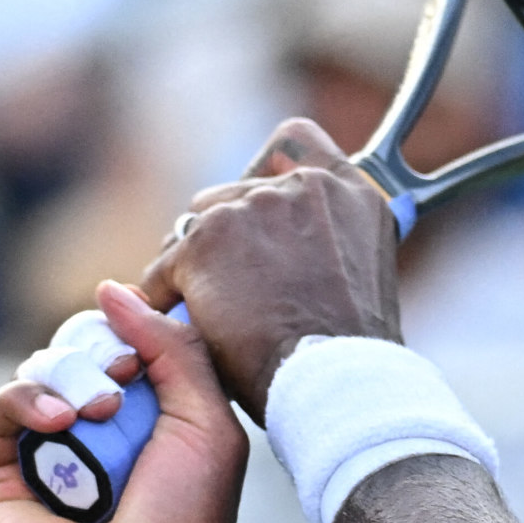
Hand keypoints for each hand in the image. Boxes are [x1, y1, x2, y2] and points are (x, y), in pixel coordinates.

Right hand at [0, 283, 247, 522]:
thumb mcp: (208, 426)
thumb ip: (175, 350)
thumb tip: (112, 290)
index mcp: (162, 416)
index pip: (135, 341)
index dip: (136, 329)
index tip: (147, 347)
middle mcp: (106, 429)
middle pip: (83, 348)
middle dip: (100, 355)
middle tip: (121, 389)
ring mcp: (54, 449)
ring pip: (39, 372)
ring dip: (65, 379)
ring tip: (93, 417)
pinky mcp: (4, 473)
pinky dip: (21, 402)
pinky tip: (54, 425)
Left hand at [147, 118, 403, 421]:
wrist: (333, 382)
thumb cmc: (348, 351)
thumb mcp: (359, 274)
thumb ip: (328, 241)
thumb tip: (295, 247)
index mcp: (350, 193)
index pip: (295, 140)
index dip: (266, 168)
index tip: (256, 199)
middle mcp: (302, 188)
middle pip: (232, 192)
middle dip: (225, 236)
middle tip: (232, 288)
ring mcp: (252, 208)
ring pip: (194, 227)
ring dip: (196, 265)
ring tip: (212, 313)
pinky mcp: (205, 242)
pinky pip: (165, 268)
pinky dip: (166, 298)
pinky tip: (184, 327)